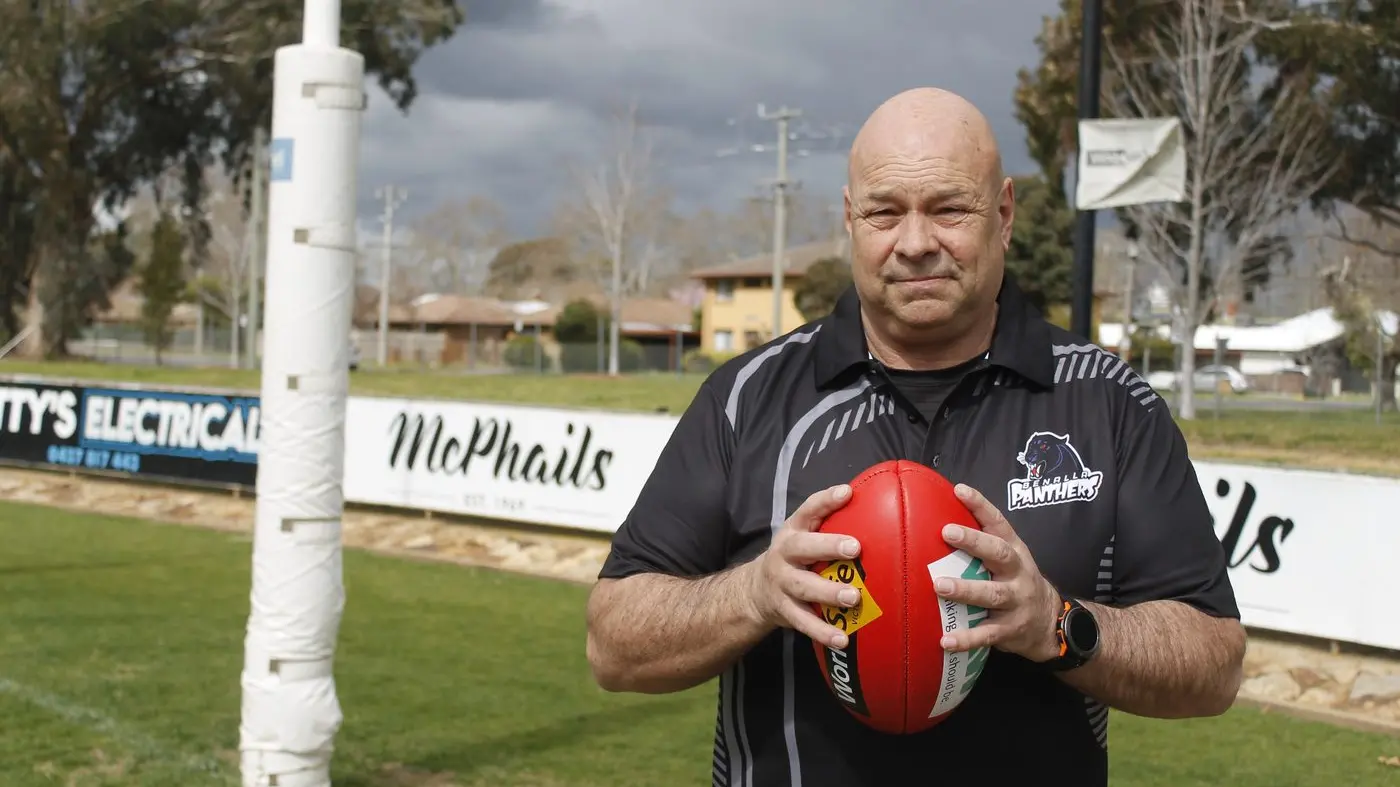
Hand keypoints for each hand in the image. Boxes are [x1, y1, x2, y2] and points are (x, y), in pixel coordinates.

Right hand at [743, 484, 861, 649]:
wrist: (755, 590)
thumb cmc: (795, 558)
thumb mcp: (804, 536)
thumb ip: (830, 524)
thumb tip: (880, 509)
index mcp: (793, 531)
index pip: (807, 510)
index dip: (826, 500)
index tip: (847, 492)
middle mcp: (784, 555)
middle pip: (802, 548)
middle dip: (828, 546)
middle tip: (854, 548)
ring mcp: (782, 584)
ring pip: (804, 588)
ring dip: (829, 592)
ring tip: (853, 597)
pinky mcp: (785, 610)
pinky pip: (804, 622)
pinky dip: (823, 632)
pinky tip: (842, 639)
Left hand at [931, 483, 1061, 662]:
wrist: (1051, 623)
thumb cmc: (1016, 582)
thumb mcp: (1009, 559)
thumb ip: (982, 544)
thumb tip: (936, 521)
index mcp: (1015, 551)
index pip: (999, 523)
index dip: (981, 505)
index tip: (959, 490)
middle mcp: (1018, 574)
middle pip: (999, 554)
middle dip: (974, 542)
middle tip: (947, 532)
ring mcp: (1016, 602)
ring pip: (992, 594)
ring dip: (966, 589)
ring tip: (940, 585)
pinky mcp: (1010, 630)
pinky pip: (987, 634)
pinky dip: (966, 638)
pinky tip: (945, 640)